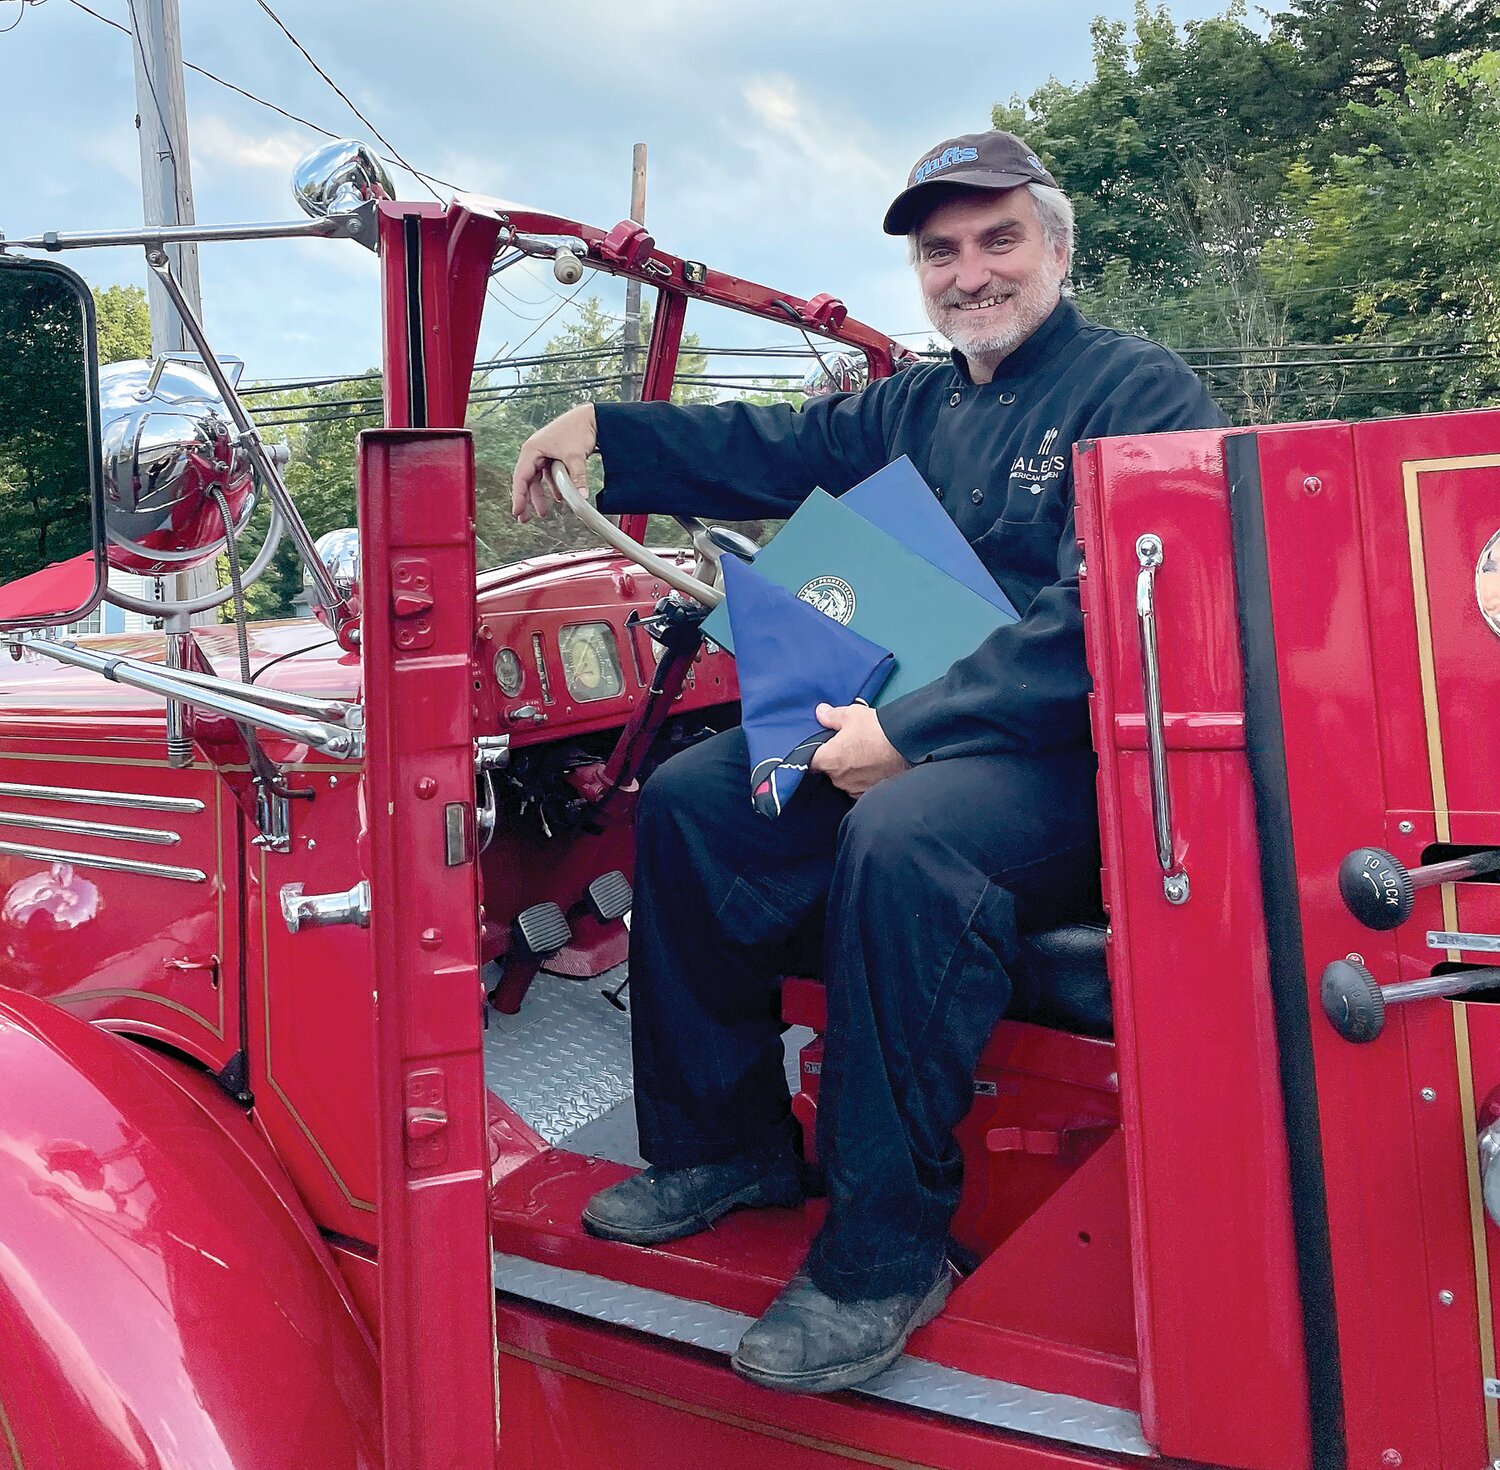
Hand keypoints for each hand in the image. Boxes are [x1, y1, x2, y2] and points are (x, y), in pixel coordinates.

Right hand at [511, 403, 597, 522]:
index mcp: (532, 449)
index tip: (517, 511)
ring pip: (538, 479)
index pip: (521, 477)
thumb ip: (577, 477)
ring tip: (543, 512)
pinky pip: (548, 475)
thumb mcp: (575, 455)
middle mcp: (534, 452)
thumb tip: (582, 495)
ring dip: (540, 495)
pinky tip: (558, 498)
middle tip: (524, 518)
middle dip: (526, 499)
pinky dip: (552, 487)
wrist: (590, 417)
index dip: (518, 496)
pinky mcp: (552, 456)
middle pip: (526, 480)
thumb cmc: (577, 428)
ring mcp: (543, 454)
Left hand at [808, 702, 909, 796]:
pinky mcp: (868, 794)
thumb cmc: (876, 729)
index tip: (822, 748)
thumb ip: (832, 716)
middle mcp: (838, 779)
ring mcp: (853, 789)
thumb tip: (820, 712)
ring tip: (864, 757)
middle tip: (849, 747)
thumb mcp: (851, 715)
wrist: (907, 746)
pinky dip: (863, 779)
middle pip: (829, 770)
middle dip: (836, 760)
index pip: (810, 761)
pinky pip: (859, 787)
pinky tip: (873, 768)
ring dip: (850, 771)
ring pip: (845, 780)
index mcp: (828, 760)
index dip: (814, 754)